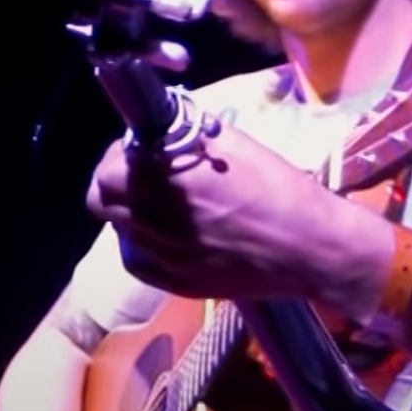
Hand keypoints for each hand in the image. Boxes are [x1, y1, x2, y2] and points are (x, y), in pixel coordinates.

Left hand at [87, 121, 392, 312]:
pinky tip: (167, 233)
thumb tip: (159, 128)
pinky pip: (137, 260)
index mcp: (167, 179)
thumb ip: (185, 135)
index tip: (138, 151)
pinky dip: (143, 243)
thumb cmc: (278, 188)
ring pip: (119, 229)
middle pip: (101, 200)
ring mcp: (164, 256)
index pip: (108, 168)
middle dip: (116, 182)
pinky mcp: (176, 283)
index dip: (119, 155)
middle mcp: (157, 219)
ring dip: (131, 211)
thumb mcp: (232, 144)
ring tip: (161, 204)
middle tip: (141, 174)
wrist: (310, 247)